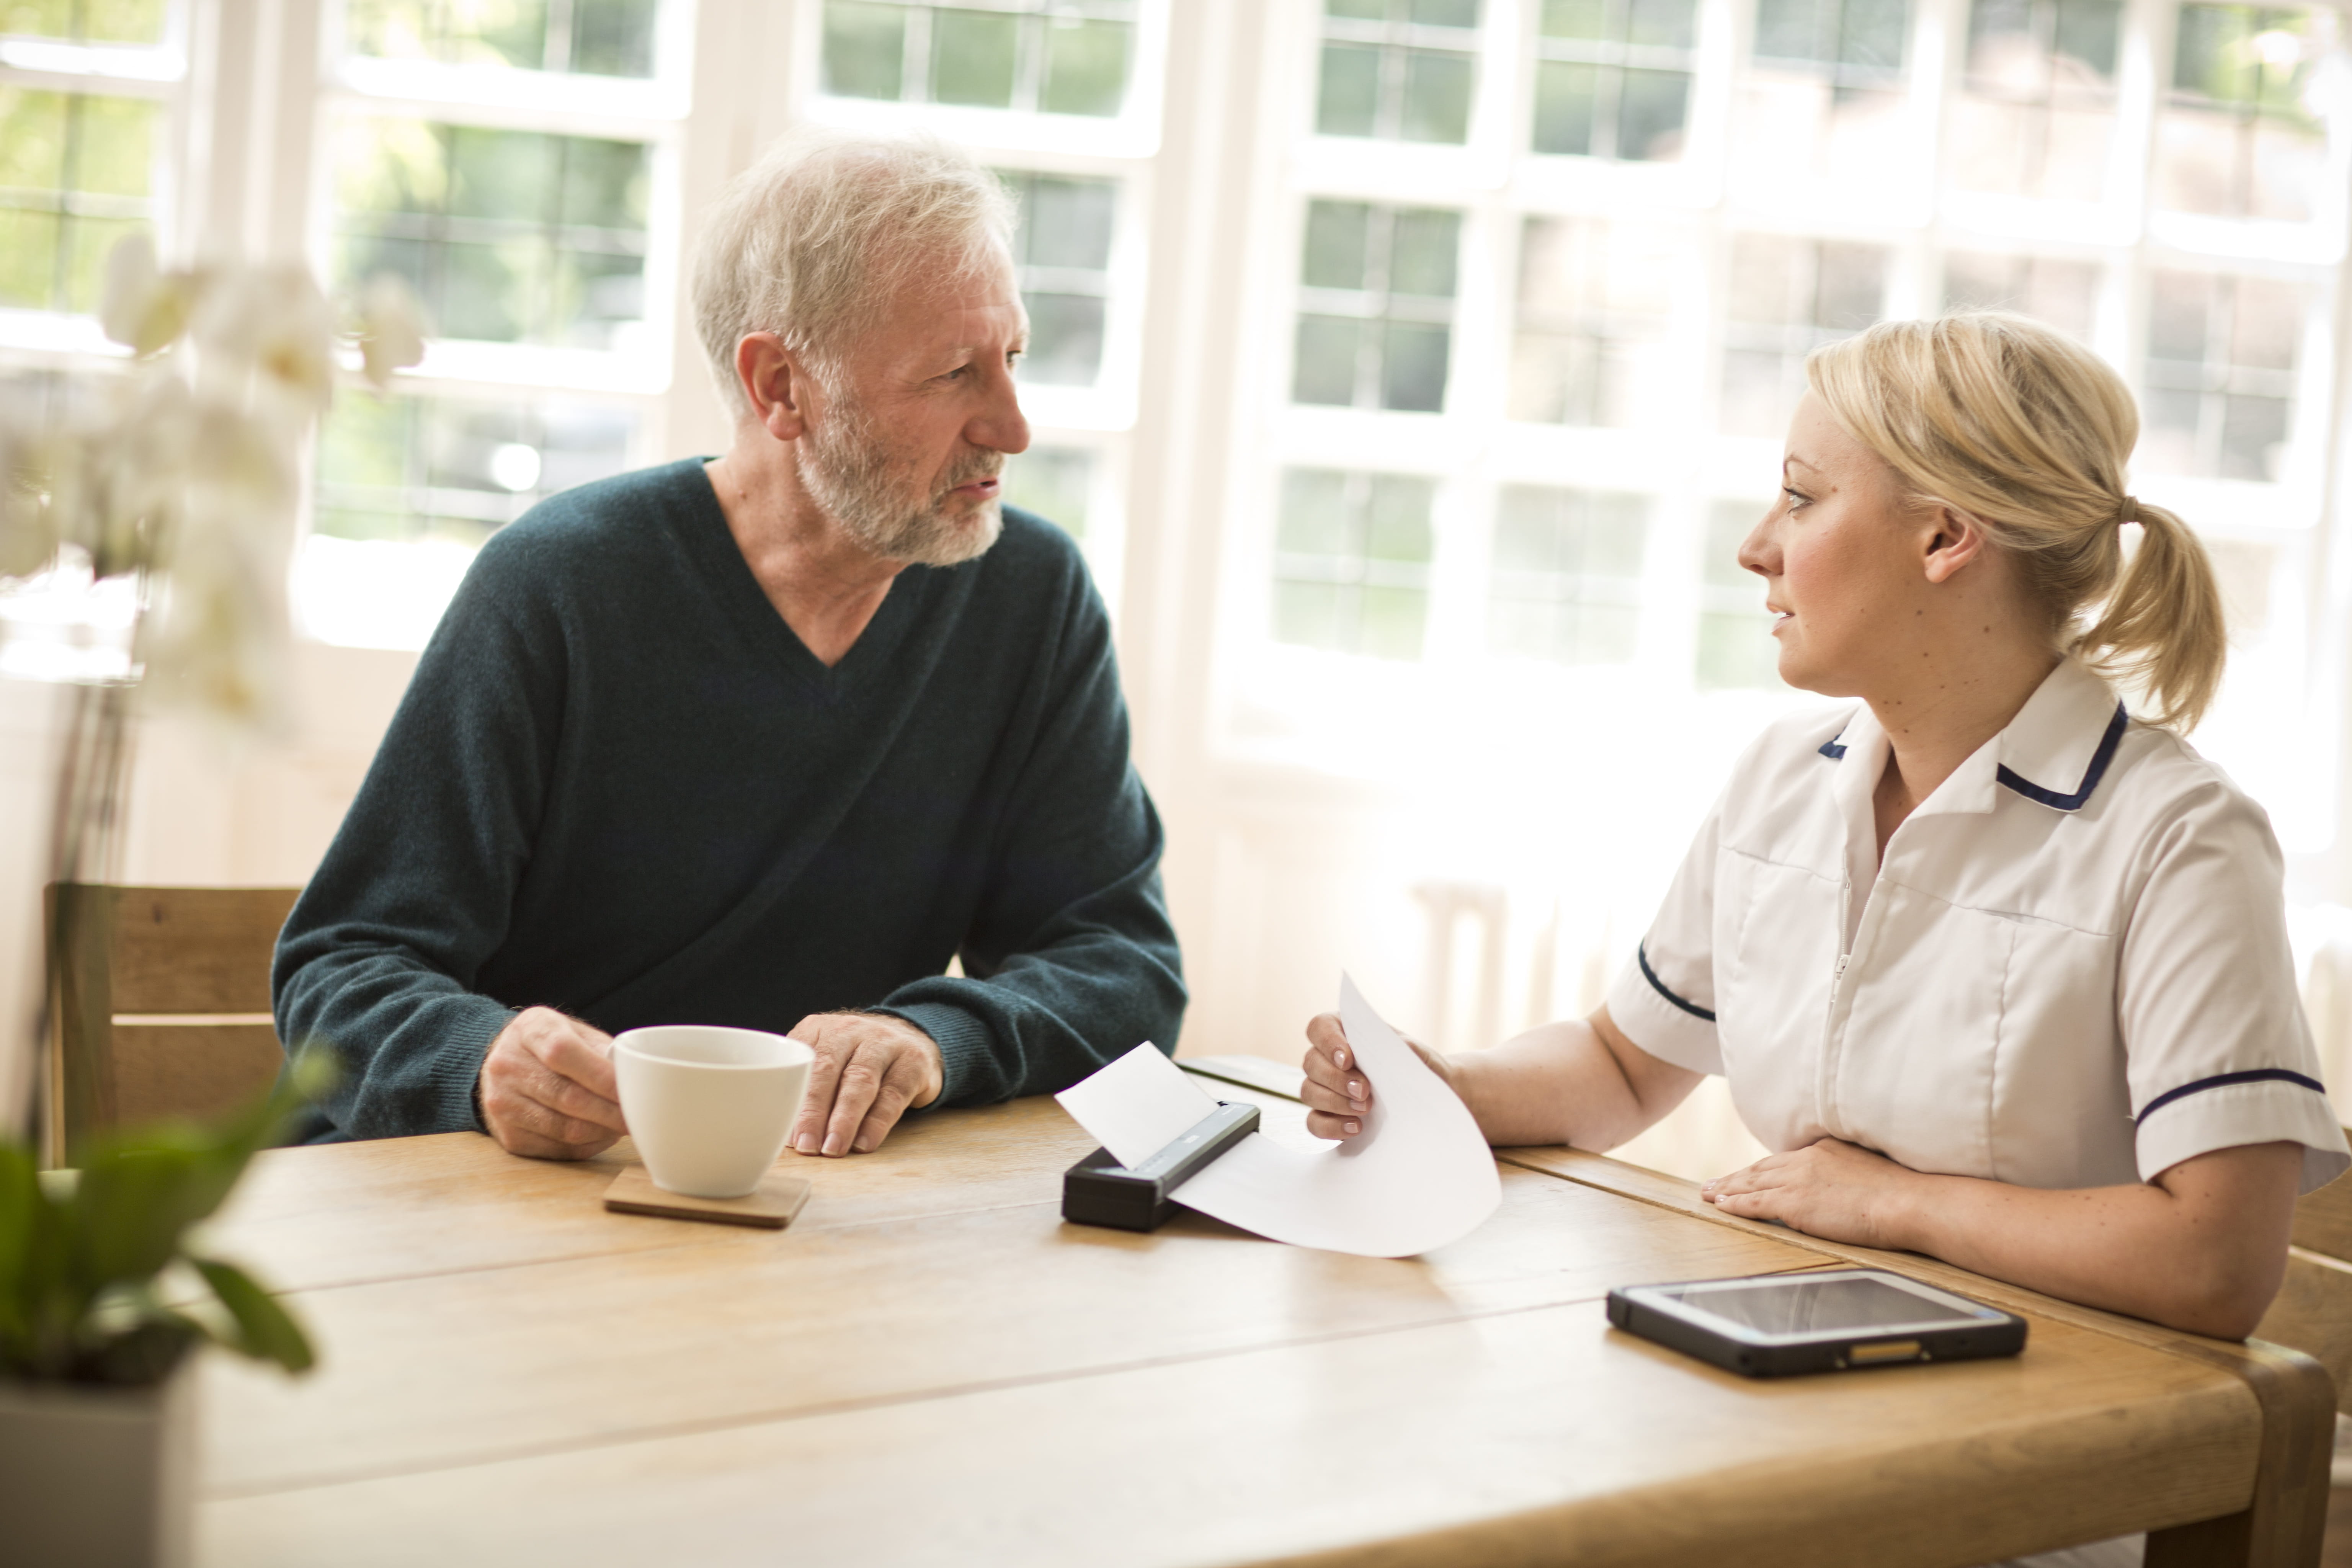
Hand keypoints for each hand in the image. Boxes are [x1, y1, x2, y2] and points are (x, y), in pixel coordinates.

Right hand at [478, 1006, 625, 1159]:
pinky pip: (558, 1149)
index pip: (563, 1053)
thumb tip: (631, 1077)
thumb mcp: (574, 1030)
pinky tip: (602, 1135)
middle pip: (567, 1097)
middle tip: (639, 1117)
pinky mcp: (509, 1136)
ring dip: (603, 1132)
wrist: (502, 1062)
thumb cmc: (551, 1045)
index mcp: (530, 1030)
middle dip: (612, 1112)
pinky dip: (588, 1146)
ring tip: (625, 1126)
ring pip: (565, 1129)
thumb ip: (601, 1049)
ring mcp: (503, 1103)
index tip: (632, 1090)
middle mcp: (507, 1066)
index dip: (602, 1076)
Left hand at [787, 1012, 943, 1156]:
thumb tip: (778, 1129)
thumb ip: (803, 1085)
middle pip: (827, 1069)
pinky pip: (892, 1094)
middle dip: (814, 1112)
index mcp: (820, 1029)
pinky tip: (864, 1143)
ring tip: (833, 1149)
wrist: (910, 1035)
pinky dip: (877, 1122)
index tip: (786, 1135)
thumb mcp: (825, 1059)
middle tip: (806, 1146)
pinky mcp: (913, 1062)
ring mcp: (884, 1043)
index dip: (792, 1100)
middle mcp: (851, 1030)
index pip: (801, 1064)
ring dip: (844, 1119)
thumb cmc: (855, 1059)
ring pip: (860, 1081)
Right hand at [1300, 1011, 1454, 1140]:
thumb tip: (1397, 1048)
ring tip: (1365, 1110)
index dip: (1328, 1042)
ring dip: (1334, 1102)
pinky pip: (1314, 1122)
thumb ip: (1410, 1049)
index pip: (1320, 1027)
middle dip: (1336, 1078)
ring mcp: (1325, 1088)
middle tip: (1364, 1091)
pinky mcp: (1327, 1116)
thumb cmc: (1420, 1070)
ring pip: (1308, 1091)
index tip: (1347, 1059)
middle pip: (1311, 1062)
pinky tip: (1355, 1128)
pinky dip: (1331, 1127)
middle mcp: (1329, 1059)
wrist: (1429, 1101)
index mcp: (1347, 1033)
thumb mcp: (1423, 1056)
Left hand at [1702, 1137, 1922, 1247]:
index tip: (1746, 1173)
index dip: (1761, 1169)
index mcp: (1824, 1150)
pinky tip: (1721, 1207)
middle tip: (1713, 1184)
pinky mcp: (1794, 1203)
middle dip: (1734, 1177)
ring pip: (1751, 1184)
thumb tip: (1844, 1184)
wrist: (1908, 1201)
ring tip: (1708, 1194)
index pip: (1784, 1161)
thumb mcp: (1869, 1170)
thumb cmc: (1902, 1192)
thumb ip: (1848, 1171)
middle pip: (1761, 1169)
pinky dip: (1735, 1205)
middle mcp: (1806, 1160)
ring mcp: (1798, 1181)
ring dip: (1726, 1190)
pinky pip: (1755, 1204)